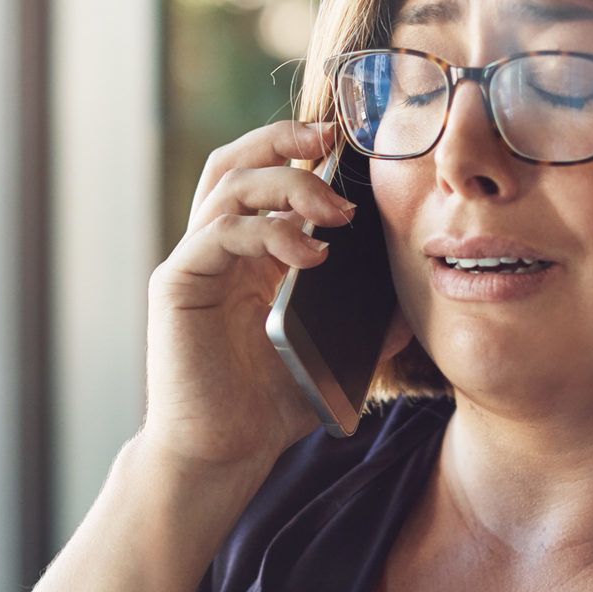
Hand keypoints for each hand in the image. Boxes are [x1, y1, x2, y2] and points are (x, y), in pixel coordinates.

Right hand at [139, 119, 374, 479]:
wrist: (222, 453)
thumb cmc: (269, 406)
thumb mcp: (333, 354)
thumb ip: (367, 325)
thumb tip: (414, 302)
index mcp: (248, 253)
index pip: (264, 175)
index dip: (299, 147)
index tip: (350, 143)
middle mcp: (217, 248)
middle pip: (236, 162)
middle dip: (283, 137)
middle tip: (333, 139)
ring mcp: (194, 263)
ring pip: (229, 187)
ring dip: (288, 185)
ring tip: (337, 213)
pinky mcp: (178, 285)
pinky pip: (219, 233)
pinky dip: (268, 231)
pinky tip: (310, 254)